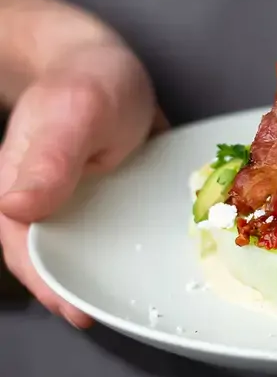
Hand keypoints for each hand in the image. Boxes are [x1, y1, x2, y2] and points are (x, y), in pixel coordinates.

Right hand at [0, 36, 159, 327]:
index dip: (50, 286)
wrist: (106, 62)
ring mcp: (76, 201)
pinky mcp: (105, 197)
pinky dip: (132, 247)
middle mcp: (45, 203)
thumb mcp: (74, 113)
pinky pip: (114, 231)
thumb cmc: (86, 81)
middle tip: (125, 314)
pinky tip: (159, 259)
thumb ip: (49, 157)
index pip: (27, 250)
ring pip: (87, 250)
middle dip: (85, 289)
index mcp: (19, 188)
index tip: (81, 313)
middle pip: (59, 259)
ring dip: (110, 274)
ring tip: (147, 298)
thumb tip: (17, 208)